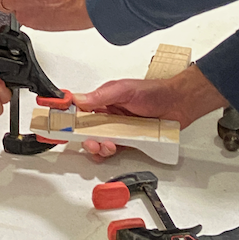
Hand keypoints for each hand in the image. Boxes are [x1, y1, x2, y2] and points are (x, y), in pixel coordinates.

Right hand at [73, 64, 228, 159]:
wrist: (178, 104)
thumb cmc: (153, 92)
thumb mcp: (124, 90)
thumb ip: (101, 96)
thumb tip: (79, 99)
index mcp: (103, 99)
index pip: (81, 109)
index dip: (72, 118)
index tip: (64, 124)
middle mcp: (109, 114)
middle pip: (88, 129)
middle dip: (86, 138)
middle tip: (90, 142)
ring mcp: (118, 128)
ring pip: (99, 141)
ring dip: (98, 147)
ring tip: (106, 146)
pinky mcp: (128, 140)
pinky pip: (114, 149)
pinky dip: (109, 152)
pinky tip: (112, 149)